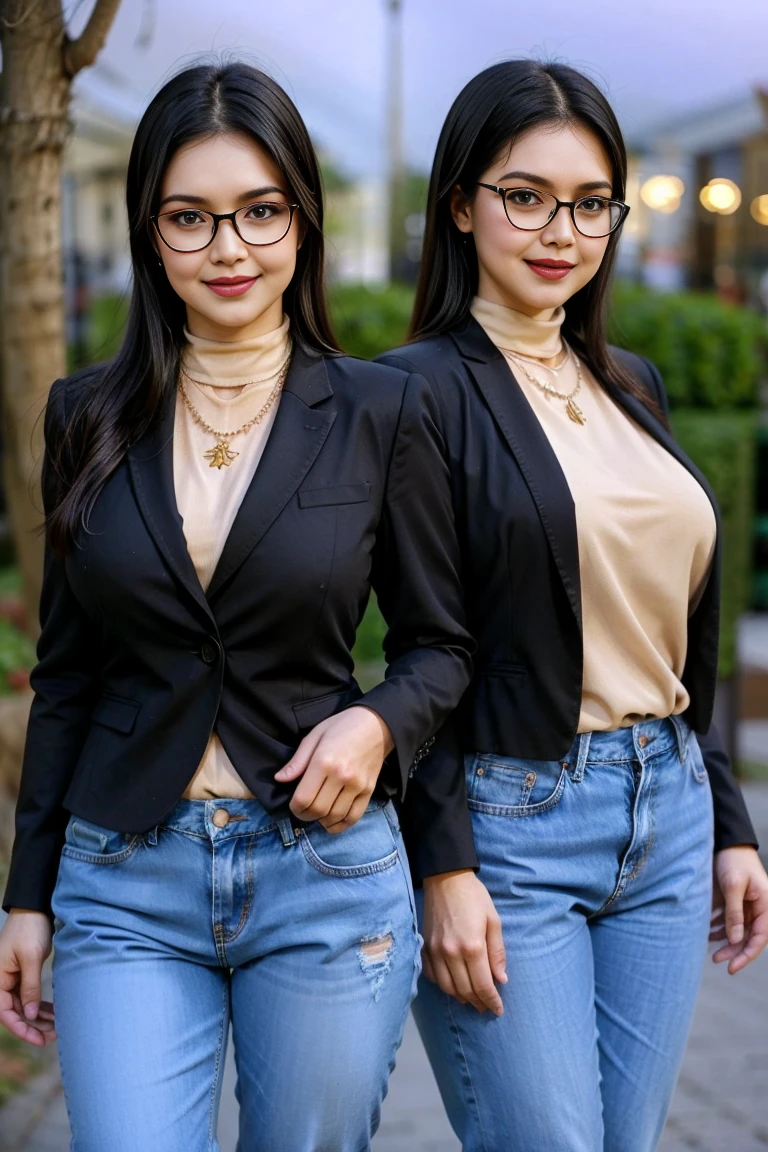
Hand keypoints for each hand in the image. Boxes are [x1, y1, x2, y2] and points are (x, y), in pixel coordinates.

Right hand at [0, 909, 56, 1045]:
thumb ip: (30, 987)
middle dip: (33, 1026)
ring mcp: (11, 979)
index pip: (6, 1013)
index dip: (22, 1029)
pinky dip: (40, 1004)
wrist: (35, 908)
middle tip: (53, 1036)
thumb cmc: (29, 929)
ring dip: (39, 1017)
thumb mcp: (31, 958)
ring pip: (24, 1006)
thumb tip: (30, 1015)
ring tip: (57, 1027)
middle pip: (15, 1012)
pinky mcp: (22, 974)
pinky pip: (29, 995)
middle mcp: (1, 982)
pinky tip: (54, 1013)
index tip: (39, 1040)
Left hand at [275, 706, 393, 831]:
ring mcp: (357, 785)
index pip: (304, 798)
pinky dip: (341, 825)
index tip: (293, 804)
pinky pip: (354, 817)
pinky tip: (332, 822)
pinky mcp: (369, 790)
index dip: (294, 807)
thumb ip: (297, 760)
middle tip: (303, 811)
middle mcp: (342, 776)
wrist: (376, 724)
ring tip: (317, 814)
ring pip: (335, 817)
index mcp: (324, 762)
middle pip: (318, 810)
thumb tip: (280, 779)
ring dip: (322, 821)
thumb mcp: (315, 736)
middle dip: (305, 816)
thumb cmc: (342, 726)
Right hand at [422, 870, 506, 1015]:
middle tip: (486, 1007)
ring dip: (460, 997)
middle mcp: (451, 953)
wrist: (446, 878)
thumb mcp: (494, 921)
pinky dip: (443, 985)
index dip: (491, 1001)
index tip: (498, 1009)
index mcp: (472, 947)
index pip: (483, 985)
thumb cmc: (474, 897)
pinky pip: (432, 976)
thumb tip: (501, 979)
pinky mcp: (424, 947)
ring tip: (471, 1000)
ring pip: (447, 987)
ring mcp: (434, 951)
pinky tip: (453, 985)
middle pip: (465, 990)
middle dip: (478, 1002)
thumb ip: (497, 952)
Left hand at [710, 846, 767, 973]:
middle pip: (749, 936)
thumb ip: (734, 913)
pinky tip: (708, 931)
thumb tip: (734, 940)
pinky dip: (720, 926)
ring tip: (709, 945)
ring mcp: (748, 903)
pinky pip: (730, 918)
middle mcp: (759, 907)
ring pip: (739, 929)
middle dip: (734, 950)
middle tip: (717, 960)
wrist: (727, 840)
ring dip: (725, 939)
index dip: (746, 955)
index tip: (732, 967)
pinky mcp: (736, 899)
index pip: (760, 938)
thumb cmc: (733, 860)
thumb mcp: (733, 886)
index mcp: (766, 905)